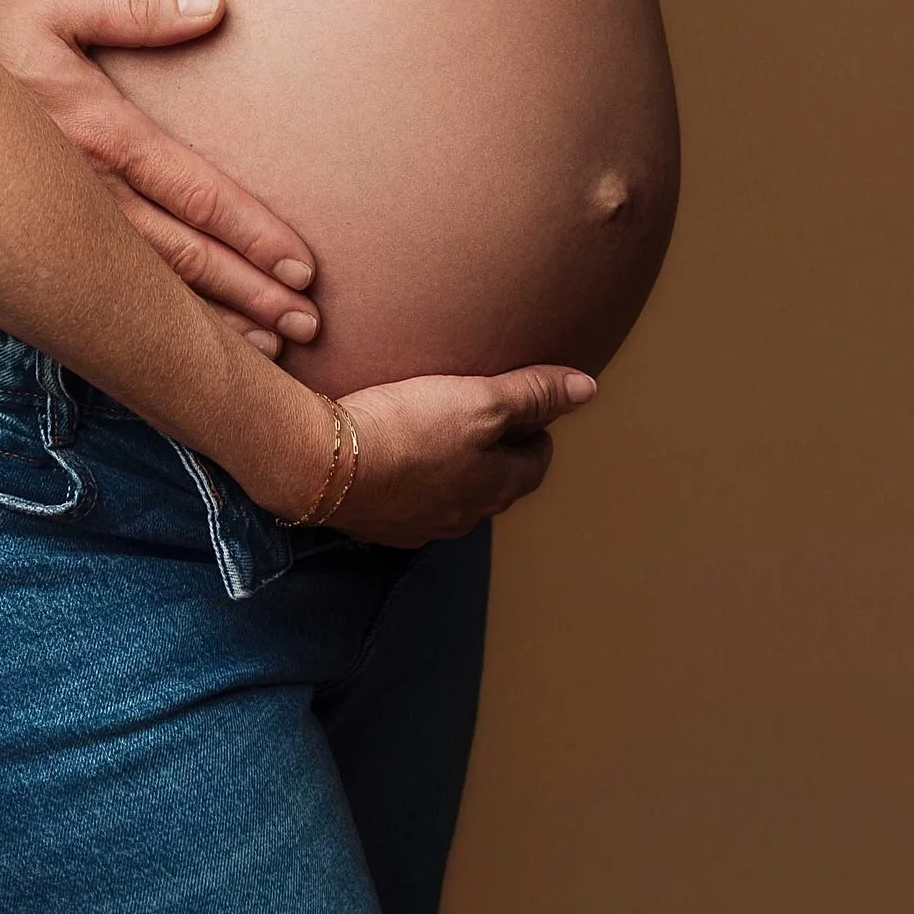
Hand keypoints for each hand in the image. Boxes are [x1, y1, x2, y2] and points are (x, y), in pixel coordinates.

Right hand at [0, 0, 319, 351]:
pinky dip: (144, 325)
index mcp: (98, 130)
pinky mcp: (18, 244)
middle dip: (250, 294)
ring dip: (209, 319)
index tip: (303, 270)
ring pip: (143, 285)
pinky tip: (174, 348)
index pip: (195, 192)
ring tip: (267, 350)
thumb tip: (214, 6)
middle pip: (182, 255)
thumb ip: (134, 10)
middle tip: (308, 330)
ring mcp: (47, 222)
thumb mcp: (48, 4)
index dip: (253, 233)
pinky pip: (94, 295)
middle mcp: (79, 189)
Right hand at [307, 364, 597, 545]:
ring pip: (454, 497)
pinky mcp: (381, 524)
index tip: (525, 408)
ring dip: (455, 470)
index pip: (536, 463)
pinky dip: (414, 481)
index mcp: (495, 486)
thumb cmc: (406, 429)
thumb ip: (531, 394)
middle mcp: (464, 516)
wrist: (324, 465)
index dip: (536, 431)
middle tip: (486, 416)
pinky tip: (394, 457)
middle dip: (499, 454)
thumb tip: (588, 389)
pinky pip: (411, 503)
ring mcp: (421, 525)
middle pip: (497, 484)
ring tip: (439, 433)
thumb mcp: (478, 401)